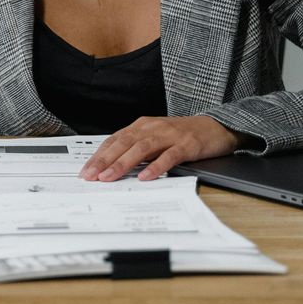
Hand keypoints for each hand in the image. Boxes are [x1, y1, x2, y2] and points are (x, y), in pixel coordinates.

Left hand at [79, 115, 242, 181]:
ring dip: (123, 163)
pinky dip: (156, 166)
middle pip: (124, 143)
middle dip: (104, 160)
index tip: (86, 171)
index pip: (115, 140)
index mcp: (143, 126)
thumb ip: (137, 150)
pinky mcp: (187, 144)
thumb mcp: (156, 138)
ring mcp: (170, 135)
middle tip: (90, 176)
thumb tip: (113, 167)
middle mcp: (153, 128)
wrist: (216, 126)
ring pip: (141, 148)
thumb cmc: (183, 135)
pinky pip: (169, 156)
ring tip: (110, 177)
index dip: (99, 155)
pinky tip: (146, 177)